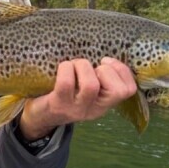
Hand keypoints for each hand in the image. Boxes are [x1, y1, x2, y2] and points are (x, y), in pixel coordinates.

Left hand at [19, 58, 136, 139]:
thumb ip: (99, 77)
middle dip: (106, 70)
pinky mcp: (57, 105)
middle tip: (91, 67)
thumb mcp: (86, 91)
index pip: (129, 90)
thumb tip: (105, 51)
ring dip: (82, 66)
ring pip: (91, 85)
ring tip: (73, 66)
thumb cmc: (65, 94)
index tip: (105, 62)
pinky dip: (65, 68)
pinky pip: (66, 82)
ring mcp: (76, 109)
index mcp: (104, 104)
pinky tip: (62, 68)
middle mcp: (94, 109)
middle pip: (117, 90)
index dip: (121, 70)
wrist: (39, 116)